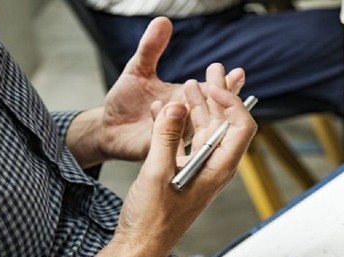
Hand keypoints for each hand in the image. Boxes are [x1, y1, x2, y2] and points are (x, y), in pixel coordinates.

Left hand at [66, 17, 245, 168]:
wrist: (106, 127)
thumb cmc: (125, 102)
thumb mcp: (137, 70)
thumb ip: (151, 48)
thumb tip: (163, 20)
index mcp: (184, 100)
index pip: (211, 92)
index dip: (226, 84)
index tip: (238, 72)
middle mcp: (183, 119)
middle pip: (209, 111)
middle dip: (217, 98)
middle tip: (220, 84)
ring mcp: (173, 135)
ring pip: (191, 126)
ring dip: (193, 112)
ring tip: (190, 97)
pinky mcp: (157, 148)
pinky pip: (167, 137)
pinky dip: (169, 123)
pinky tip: (169, 108)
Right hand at [94, 76, 256, 256]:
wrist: (140, 246)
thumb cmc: (151, 219)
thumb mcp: (156, 173)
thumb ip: (166, 137)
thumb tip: (175, 107)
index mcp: (218, 169)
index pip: (241, 127)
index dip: (231, 102)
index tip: (209, 87)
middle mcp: (214, 167)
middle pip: (224, 124)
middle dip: (217, 95)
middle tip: (211, 68)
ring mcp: (199, 170)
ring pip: (204, 131)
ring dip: (196, 107)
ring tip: (187, 83)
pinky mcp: (184, 173)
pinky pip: (186, 142)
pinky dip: (177, 125)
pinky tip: (163, 110)